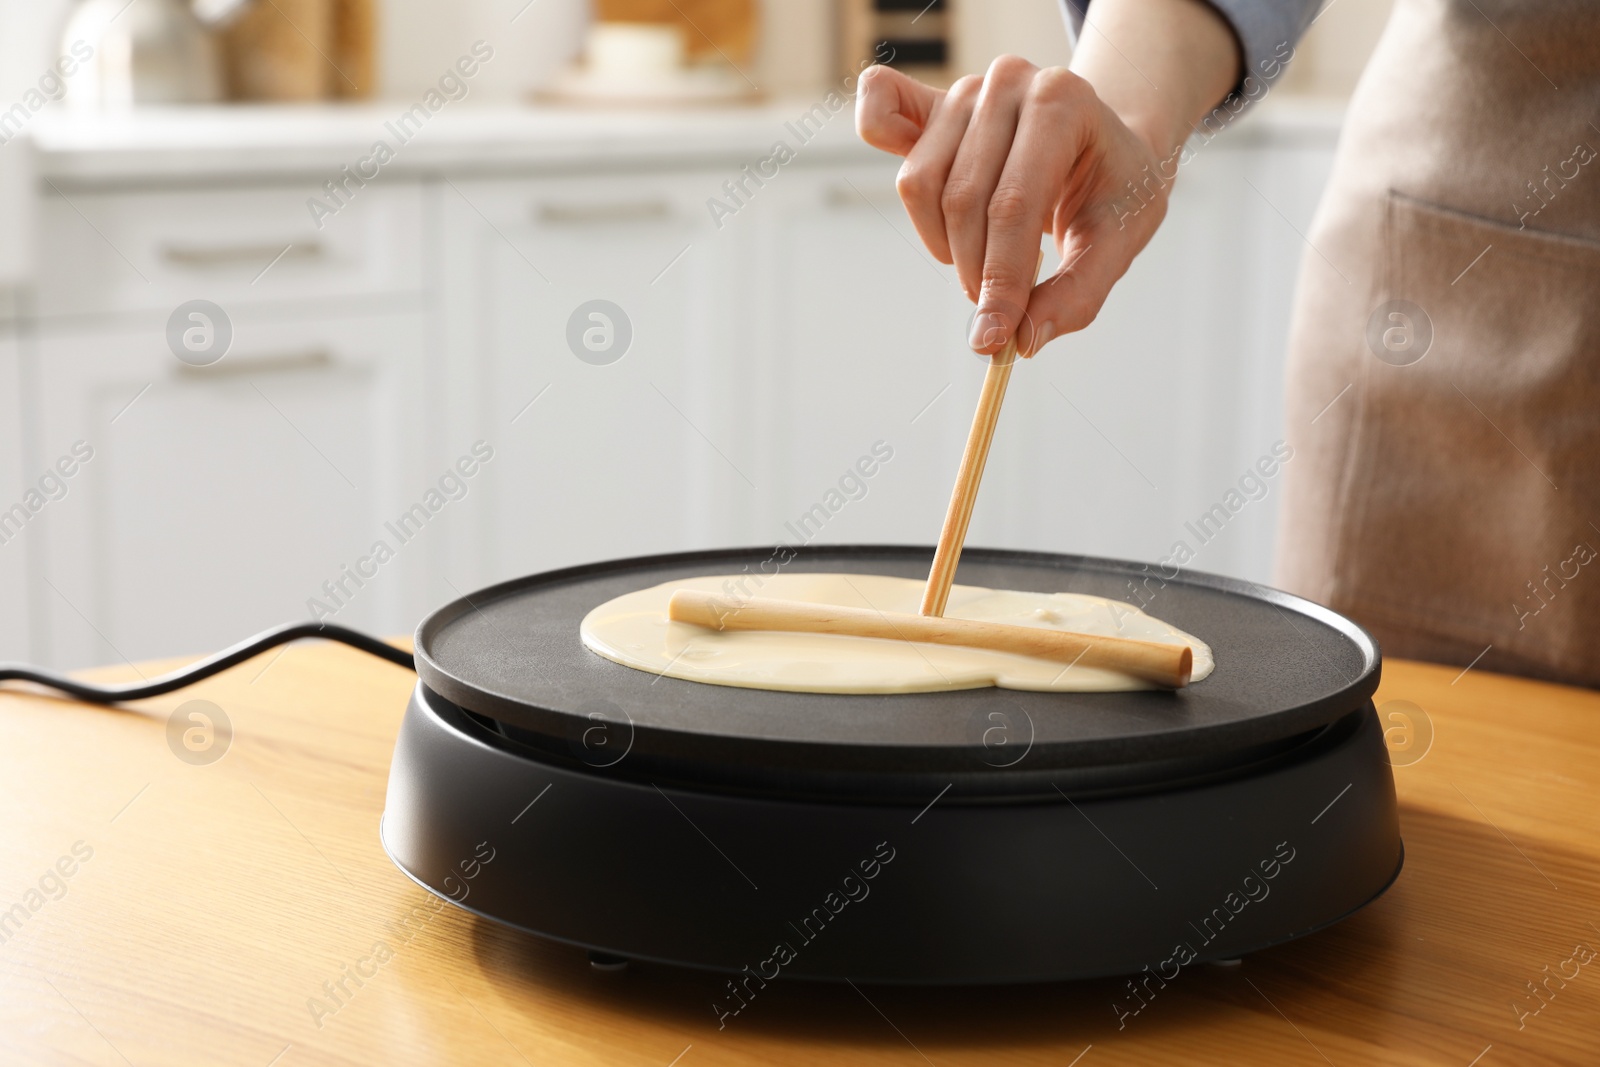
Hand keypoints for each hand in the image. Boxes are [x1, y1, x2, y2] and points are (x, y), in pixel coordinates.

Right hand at [857, 57, 1171, 356]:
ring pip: (922, 184)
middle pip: (962, 199)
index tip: (992, 340)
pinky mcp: (930, 103)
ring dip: (943, 243)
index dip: (999, 280)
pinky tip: (909, 182)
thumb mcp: (1119, 242)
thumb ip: (1076, 295)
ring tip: (981, 258)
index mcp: (1063, 104)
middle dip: (974, 270)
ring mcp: (965, 91)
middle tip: (998, 306)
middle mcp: (1009, 84)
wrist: (1108, 144)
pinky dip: (876, 136)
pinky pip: (880, 117)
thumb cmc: (1113, 189)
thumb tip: (1019, 341)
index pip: (1013, 205)